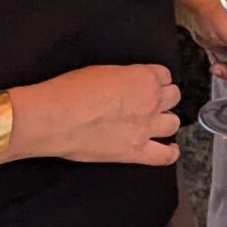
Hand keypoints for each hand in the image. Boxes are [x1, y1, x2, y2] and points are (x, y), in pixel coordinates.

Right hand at [13, 64, 181, 166]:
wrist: (53, 118)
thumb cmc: (70, 90)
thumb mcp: (103, 71)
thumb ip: (125, 78)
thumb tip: (128, 86)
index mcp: (144, 77)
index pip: (164, 76)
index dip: (154, 81)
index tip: (146, 86)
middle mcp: (151, 101)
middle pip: (173, 98)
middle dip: (162, 99)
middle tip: (147, 104)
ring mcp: (146, 128)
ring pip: (173, 124)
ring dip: (164, 122)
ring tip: (152, 124)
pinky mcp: (136, 152)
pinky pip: (164, 155)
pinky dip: (169, 152)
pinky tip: (168, 149)